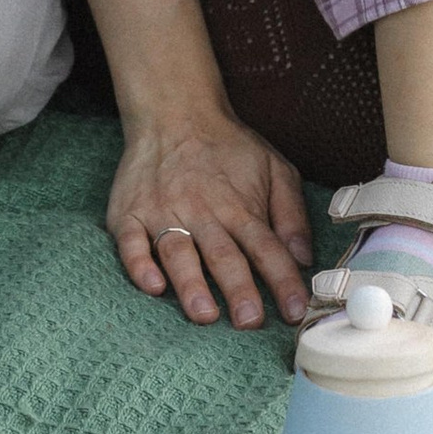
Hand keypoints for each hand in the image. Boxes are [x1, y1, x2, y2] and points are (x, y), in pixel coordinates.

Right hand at [108, 110, 312, 326]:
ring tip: (204, 314)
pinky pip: (131, 243)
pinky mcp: (130, 215)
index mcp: (240, 206)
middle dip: (238, 290)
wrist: (173, 112)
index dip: (283, 281)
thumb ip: (291, 213)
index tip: (295, 311)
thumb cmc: (227, 147)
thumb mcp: (274, 168)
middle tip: (249, 321)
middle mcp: (202, 212)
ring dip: (191, 284)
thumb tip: (303, 258)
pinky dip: (139, 265)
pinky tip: (151, 284)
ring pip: (178, 252)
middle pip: (223, 255)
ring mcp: (163, 213)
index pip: (267, 248)